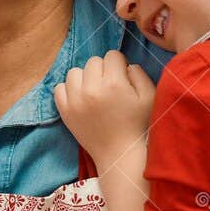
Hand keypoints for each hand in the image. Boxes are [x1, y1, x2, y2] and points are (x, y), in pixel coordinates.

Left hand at [53, 50, 155, 164]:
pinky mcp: (65, 112)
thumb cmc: (139, 125)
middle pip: (93, 61)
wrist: (121, 155)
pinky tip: (81, 99)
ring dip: (85, 78)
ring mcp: (75, 101)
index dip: (120, 65)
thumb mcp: (150, 96)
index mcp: (114, 83)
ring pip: (75, 72)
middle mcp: (91, 89)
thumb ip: (138, 73)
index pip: (112, 55)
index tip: (123, 79)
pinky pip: (60, 88)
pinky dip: (70, 90)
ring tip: (94, 91)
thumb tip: (124, 65)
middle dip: (103, 70)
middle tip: (110, 87)